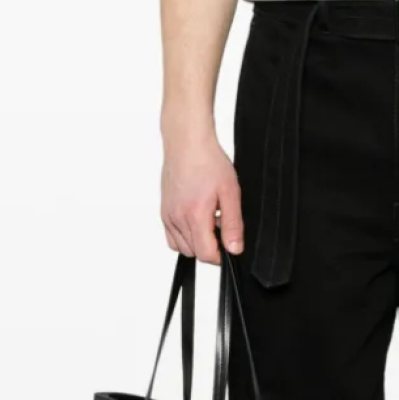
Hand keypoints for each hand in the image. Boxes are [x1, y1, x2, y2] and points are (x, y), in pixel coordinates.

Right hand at [160, 134, 244, 262]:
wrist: (187, 144)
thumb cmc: (208, 162)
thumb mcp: (230, 193)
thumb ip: (232, 224)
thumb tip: (234, 248)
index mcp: (195, 215)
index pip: (205, 255)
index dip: (221, 256)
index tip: (229, 246)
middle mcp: (177, 218)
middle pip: (194, 253)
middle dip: (210, 247)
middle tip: (221, 227)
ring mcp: (168, 216)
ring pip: (182, 247)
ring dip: (197, 242)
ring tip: (209, 222)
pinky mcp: (164, 211)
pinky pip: (171, 237)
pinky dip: (184, 237)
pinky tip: (195, 221)